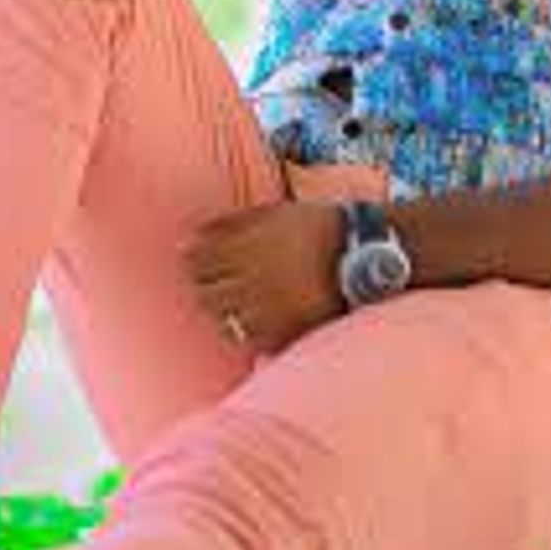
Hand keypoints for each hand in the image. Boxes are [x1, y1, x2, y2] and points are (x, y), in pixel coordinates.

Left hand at [181, 203, 347, 353]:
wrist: (359, 256)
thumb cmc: (316, 227)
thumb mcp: (274, 213)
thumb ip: (233, 223)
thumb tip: (194, 234)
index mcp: (247, 245)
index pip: (198, 258)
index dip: (191, 259)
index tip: (194, 259)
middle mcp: (250, 277)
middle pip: (204, 289)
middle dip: (202, 284)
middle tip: (207, 281)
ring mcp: (263, 307)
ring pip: (220, 315)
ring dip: (218, 308)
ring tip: (228, 301)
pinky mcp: (278, 330)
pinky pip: (244, 336)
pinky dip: (239, 329)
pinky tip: (246, 320)